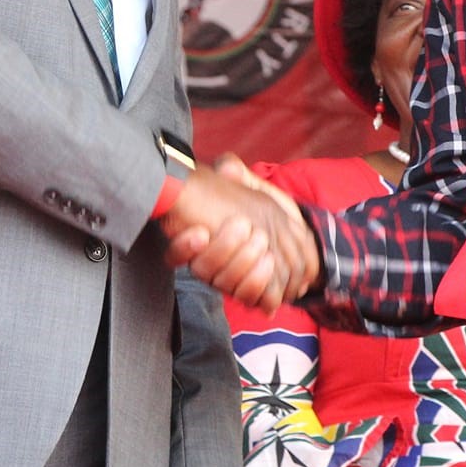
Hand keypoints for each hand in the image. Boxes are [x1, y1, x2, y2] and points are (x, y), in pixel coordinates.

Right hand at [159, 160, 317, 312]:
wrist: (291, 233)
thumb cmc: (261, 207)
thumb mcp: (247, 184)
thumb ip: (233, 173)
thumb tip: (227, 166)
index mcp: (199, 241)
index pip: (174, 254)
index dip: (184, 247)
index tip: (200, 232)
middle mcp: (210, 266)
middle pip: (204, 270)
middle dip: (225, 250)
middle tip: (246, 227)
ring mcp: (231, 283)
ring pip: (227, 286)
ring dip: (245, 267)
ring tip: (263, 250)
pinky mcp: (255, 295)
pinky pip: (253, 300)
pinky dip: (260, 286)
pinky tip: (269, 266)